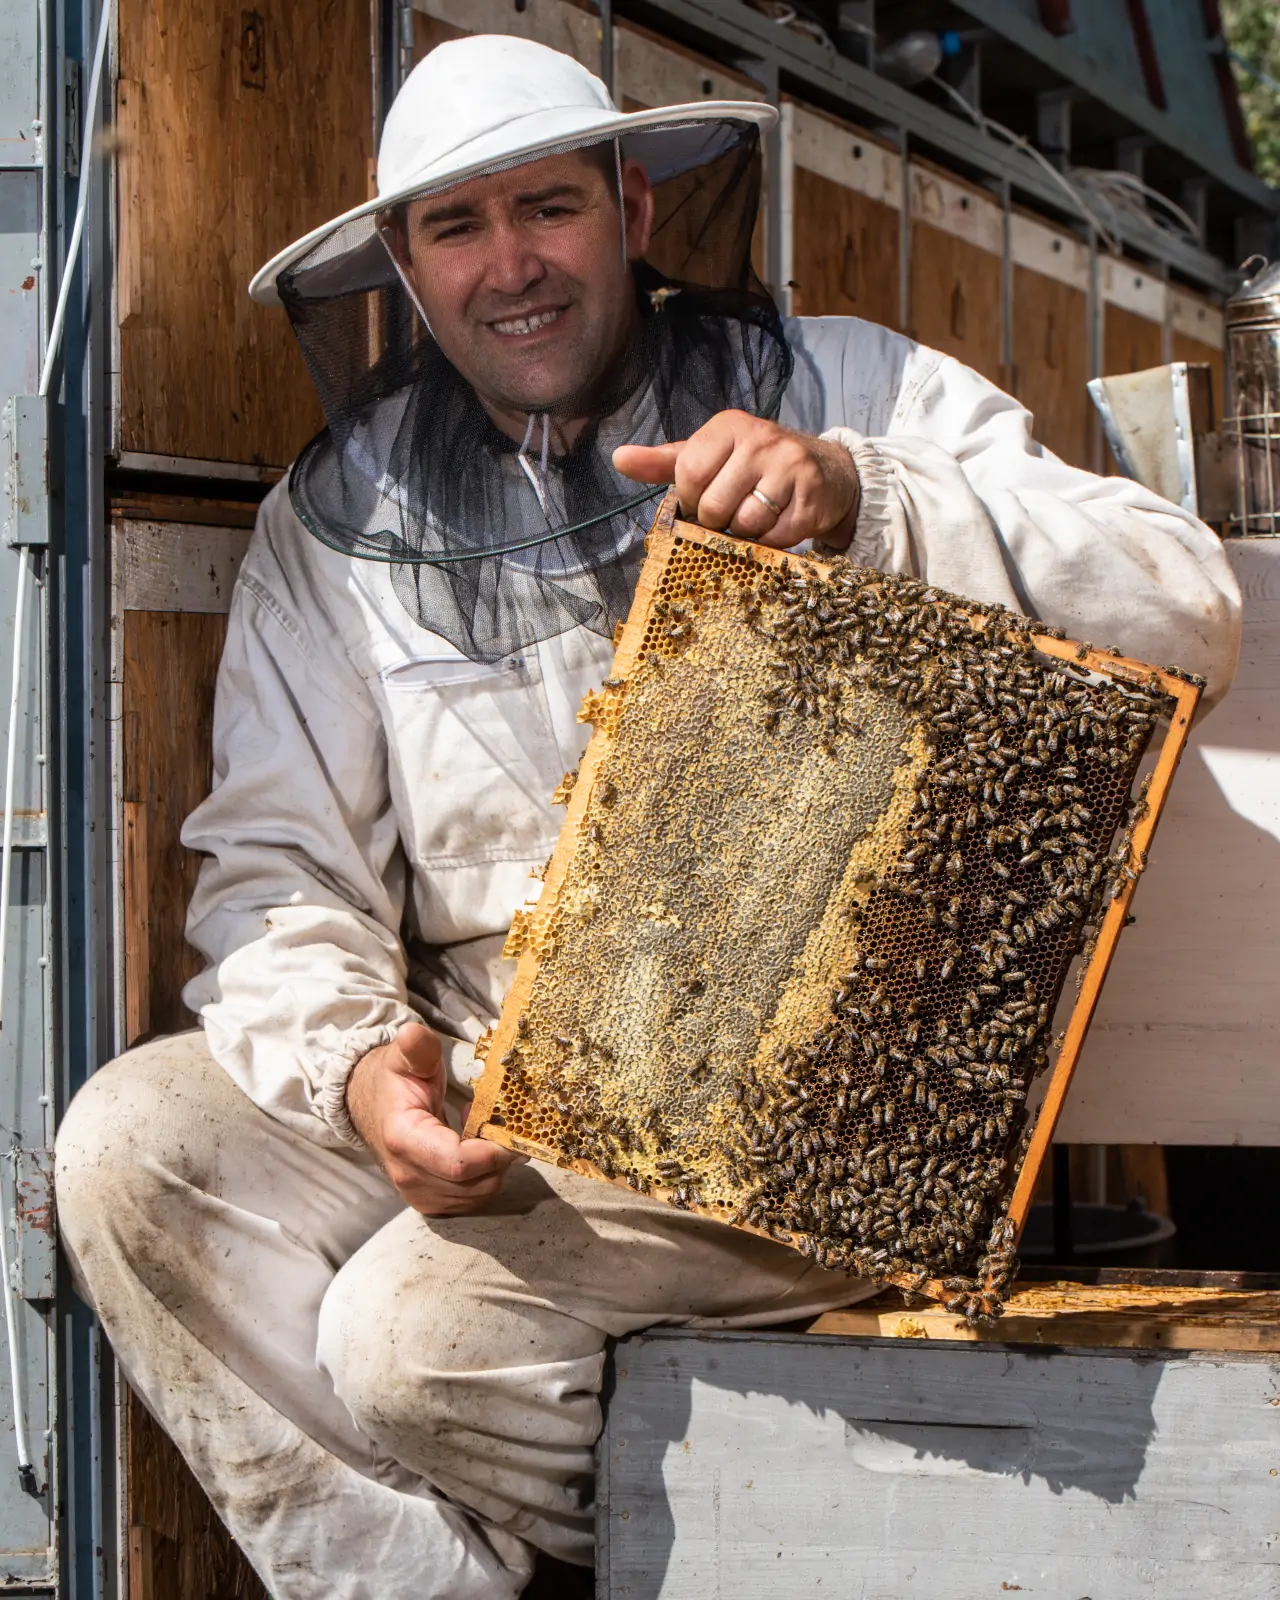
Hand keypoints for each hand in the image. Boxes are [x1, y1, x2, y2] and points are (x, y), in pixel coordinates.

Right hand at [346, 1021, 523, 1214]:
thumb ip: (416, 1046)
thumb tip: (414, 1034)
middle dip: (499, 1155)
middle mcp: (409, 1176)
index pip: (458, 1164)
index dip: (492, 1150)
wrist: (370, 1108)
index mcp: (403, 1139)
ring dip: (492, 1165)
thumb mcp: (405, 1057)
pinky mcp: (430, 1203)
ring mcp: (419, 1195)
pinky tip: (474, 1149)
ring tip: (481, 1131)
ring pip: (479, 1194)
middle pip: (475, 1184)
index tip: (506, 1126)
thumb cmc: (393, 1082)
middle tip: (497, 1123)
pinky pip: (472, 1199)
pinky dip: (484, 1176)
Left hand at [613, 410, 859, 549]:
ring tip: (758, 515)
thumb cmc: (756, 466)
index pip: (689, 473)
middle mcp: (761, 439)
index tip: (704, 499)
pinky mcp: (811, 499)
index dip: (691, 499)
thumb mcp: (712, 456)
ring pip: (744, 524)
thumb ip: (665, 462)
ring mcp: (790, 467)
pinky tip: (779, 522)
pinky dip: (771, 541)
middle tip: (732, 511)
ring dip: (745, 532)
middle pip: (713, 506)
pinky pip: (774, 538)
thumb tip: (619, 459)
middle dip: (717, 521)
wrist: (826, 473)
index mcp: (729, 425)